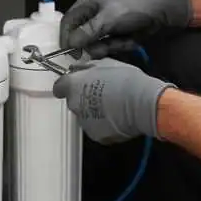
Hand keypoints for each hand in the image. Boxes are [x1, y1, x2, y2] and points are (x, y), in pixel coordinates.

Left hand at [53, 58, 175, 144]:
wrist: (142, 103)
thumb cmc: (124, 79)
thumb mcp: (105, 64)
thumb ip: (86, 67)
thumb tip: (76, 69)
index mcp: (73, 86)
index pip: (58, 87)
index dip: (67, 86)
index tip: (78, 85)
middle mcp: (73, 105)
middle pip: (73, 101)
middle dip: (83, 98)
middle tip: (101, 94)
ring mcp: (84, 122)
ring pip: (84, 116)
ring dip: (92, 112)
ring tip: (112, 107)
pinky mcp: (95, 136)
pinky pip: (96, 128)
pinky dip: (103, 124)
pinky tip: (117, 119)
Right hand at [59, 0, 191, 57]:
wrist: (164, 8)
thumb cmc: (133, 7)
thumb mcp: (109, 18)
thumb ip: (88, 32)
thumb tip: (70, 45)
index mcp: (88, 1)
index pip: (68, 22)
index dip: (66, 38)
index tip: (72, 55)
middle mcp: (94, 11)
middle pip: (83, 36)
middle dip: (96, 44)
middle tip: (107, 47)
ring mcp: (107, 22)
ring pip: (99, 43)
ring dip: (111, 45)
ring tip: (124, 41)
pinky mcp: (118, 31)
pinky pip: (112, 44)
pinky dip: (121, 44)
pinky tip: (132, 39)